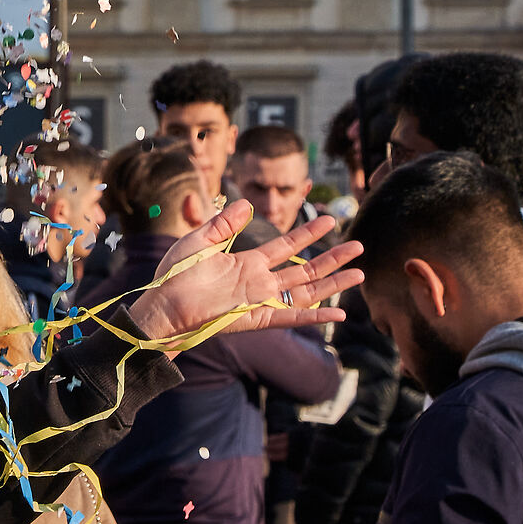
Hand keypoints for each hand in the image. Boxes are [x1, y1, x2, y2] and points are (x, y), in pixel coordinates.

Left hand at [127, 202, 361, 342]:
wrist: (163, 307)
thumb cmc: (174, 277)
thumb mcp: (198, 241)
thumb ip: (222, 223)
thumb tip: (247, 204)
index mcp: (246, 264)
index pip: (286, 246)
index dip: (308, 234)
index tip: (329, 220)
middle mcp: (259, 282)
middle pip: (305, 268)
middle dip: (333, 258)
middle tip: (359, 246)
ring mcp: (260, 301)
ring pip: (305, 291)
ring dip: (333, 284)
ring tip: (359, 273)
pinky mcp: (256, 319)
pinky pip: (290, 317)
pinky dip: (314, 316)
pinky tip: (338, 314)